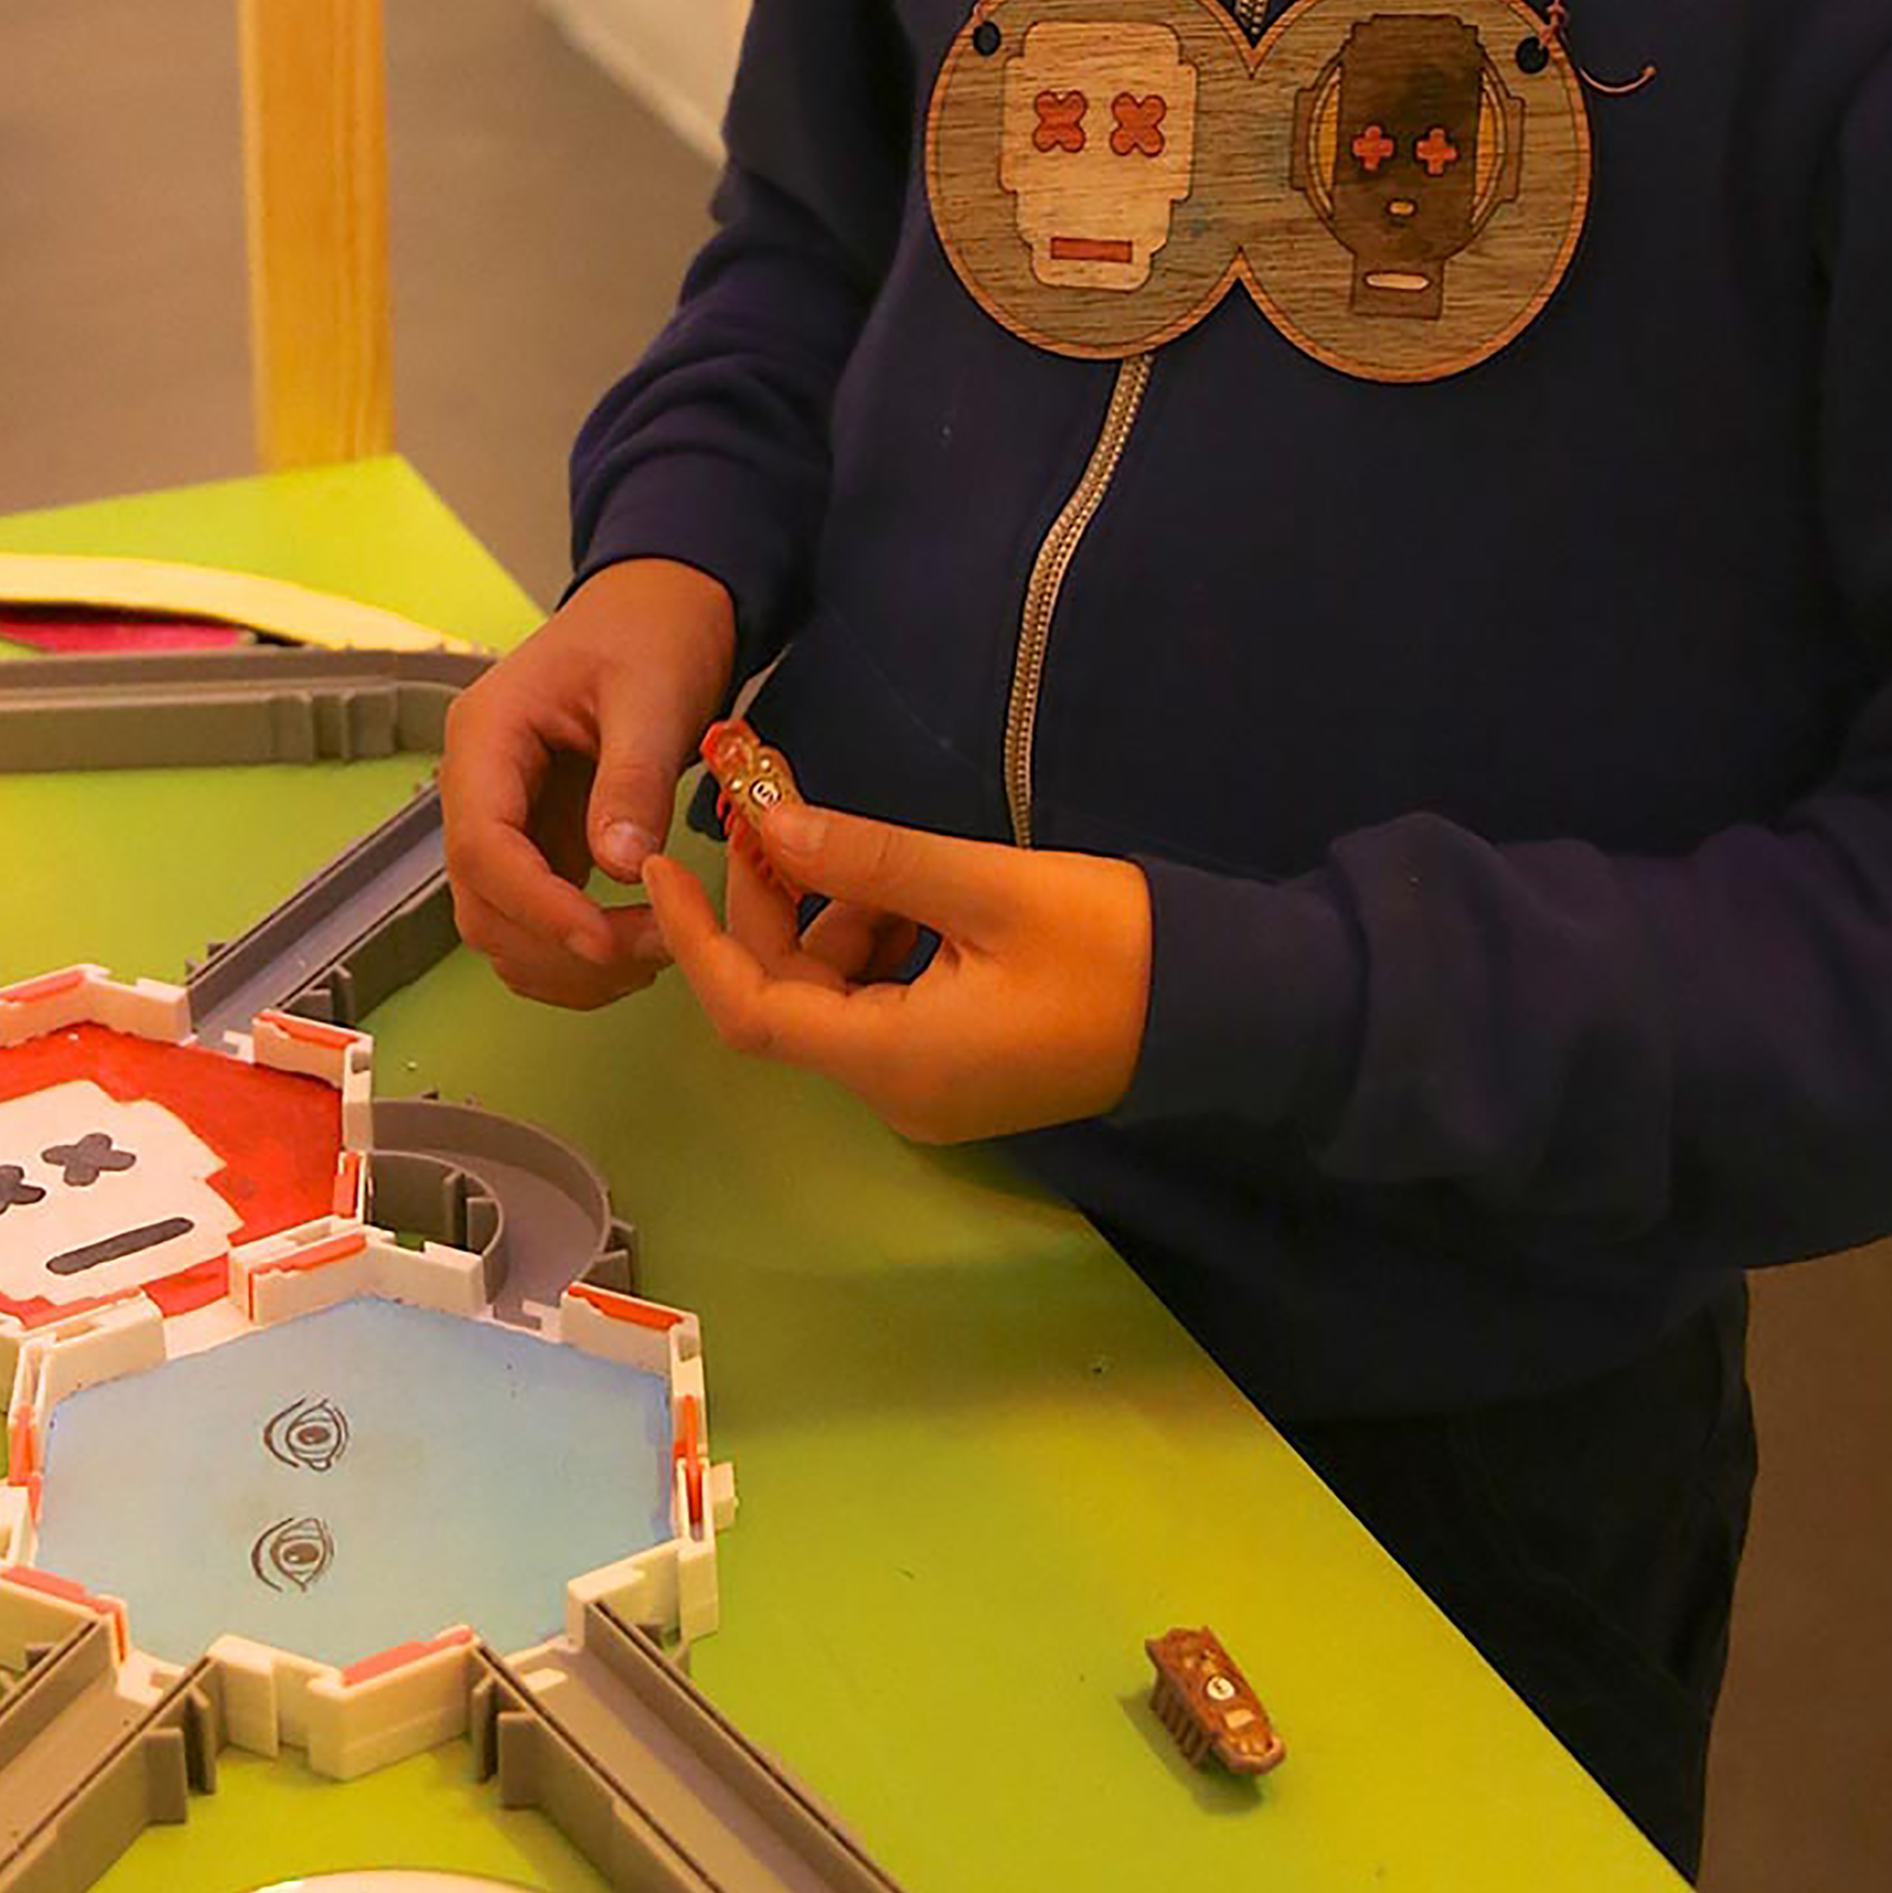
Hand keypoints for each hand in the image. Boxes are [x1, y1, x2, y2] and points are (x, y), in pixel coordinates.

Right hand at [441, 561, 736, 1006]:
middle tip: (653, 950)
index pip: (484, 844)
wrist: (661, 608)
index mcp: (486, 735)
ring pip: (501, 925)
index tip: (603, 941)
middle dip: (559, 944)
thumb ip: (633, 781)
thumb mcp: (653, 693)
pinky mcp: (536, 844)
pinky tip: (633, 952)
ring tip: (653, 955)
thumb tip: (620, 866)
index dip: (538, 905)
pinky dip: (575, 957)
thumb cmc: (653, 631)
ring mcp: (502, 819)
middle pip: (482, 901)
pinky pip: (534, 921)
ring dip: (566, 963)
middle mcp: (478, 785)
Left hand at [641, 795, 1150, 1143]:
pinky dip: (868, 938)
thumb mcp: (988, 888)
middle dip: (766, 901)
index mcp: (892, 1061)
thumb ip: (872, 858)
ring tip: (833, 825)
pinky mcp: (959, 1064)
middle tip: (767, 802)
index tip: (662, 862)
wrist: (1229, 1008)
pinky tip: (891, 877)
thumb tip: (775, 822)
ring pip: (834, 995)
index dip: (697, 936)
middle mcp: (895, 1090)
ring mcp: (928, 1085)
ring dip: (822, 912)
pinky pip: (881, 1001)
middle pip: (787, 998)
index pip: (749, 1009)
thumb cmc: (1114, 947)